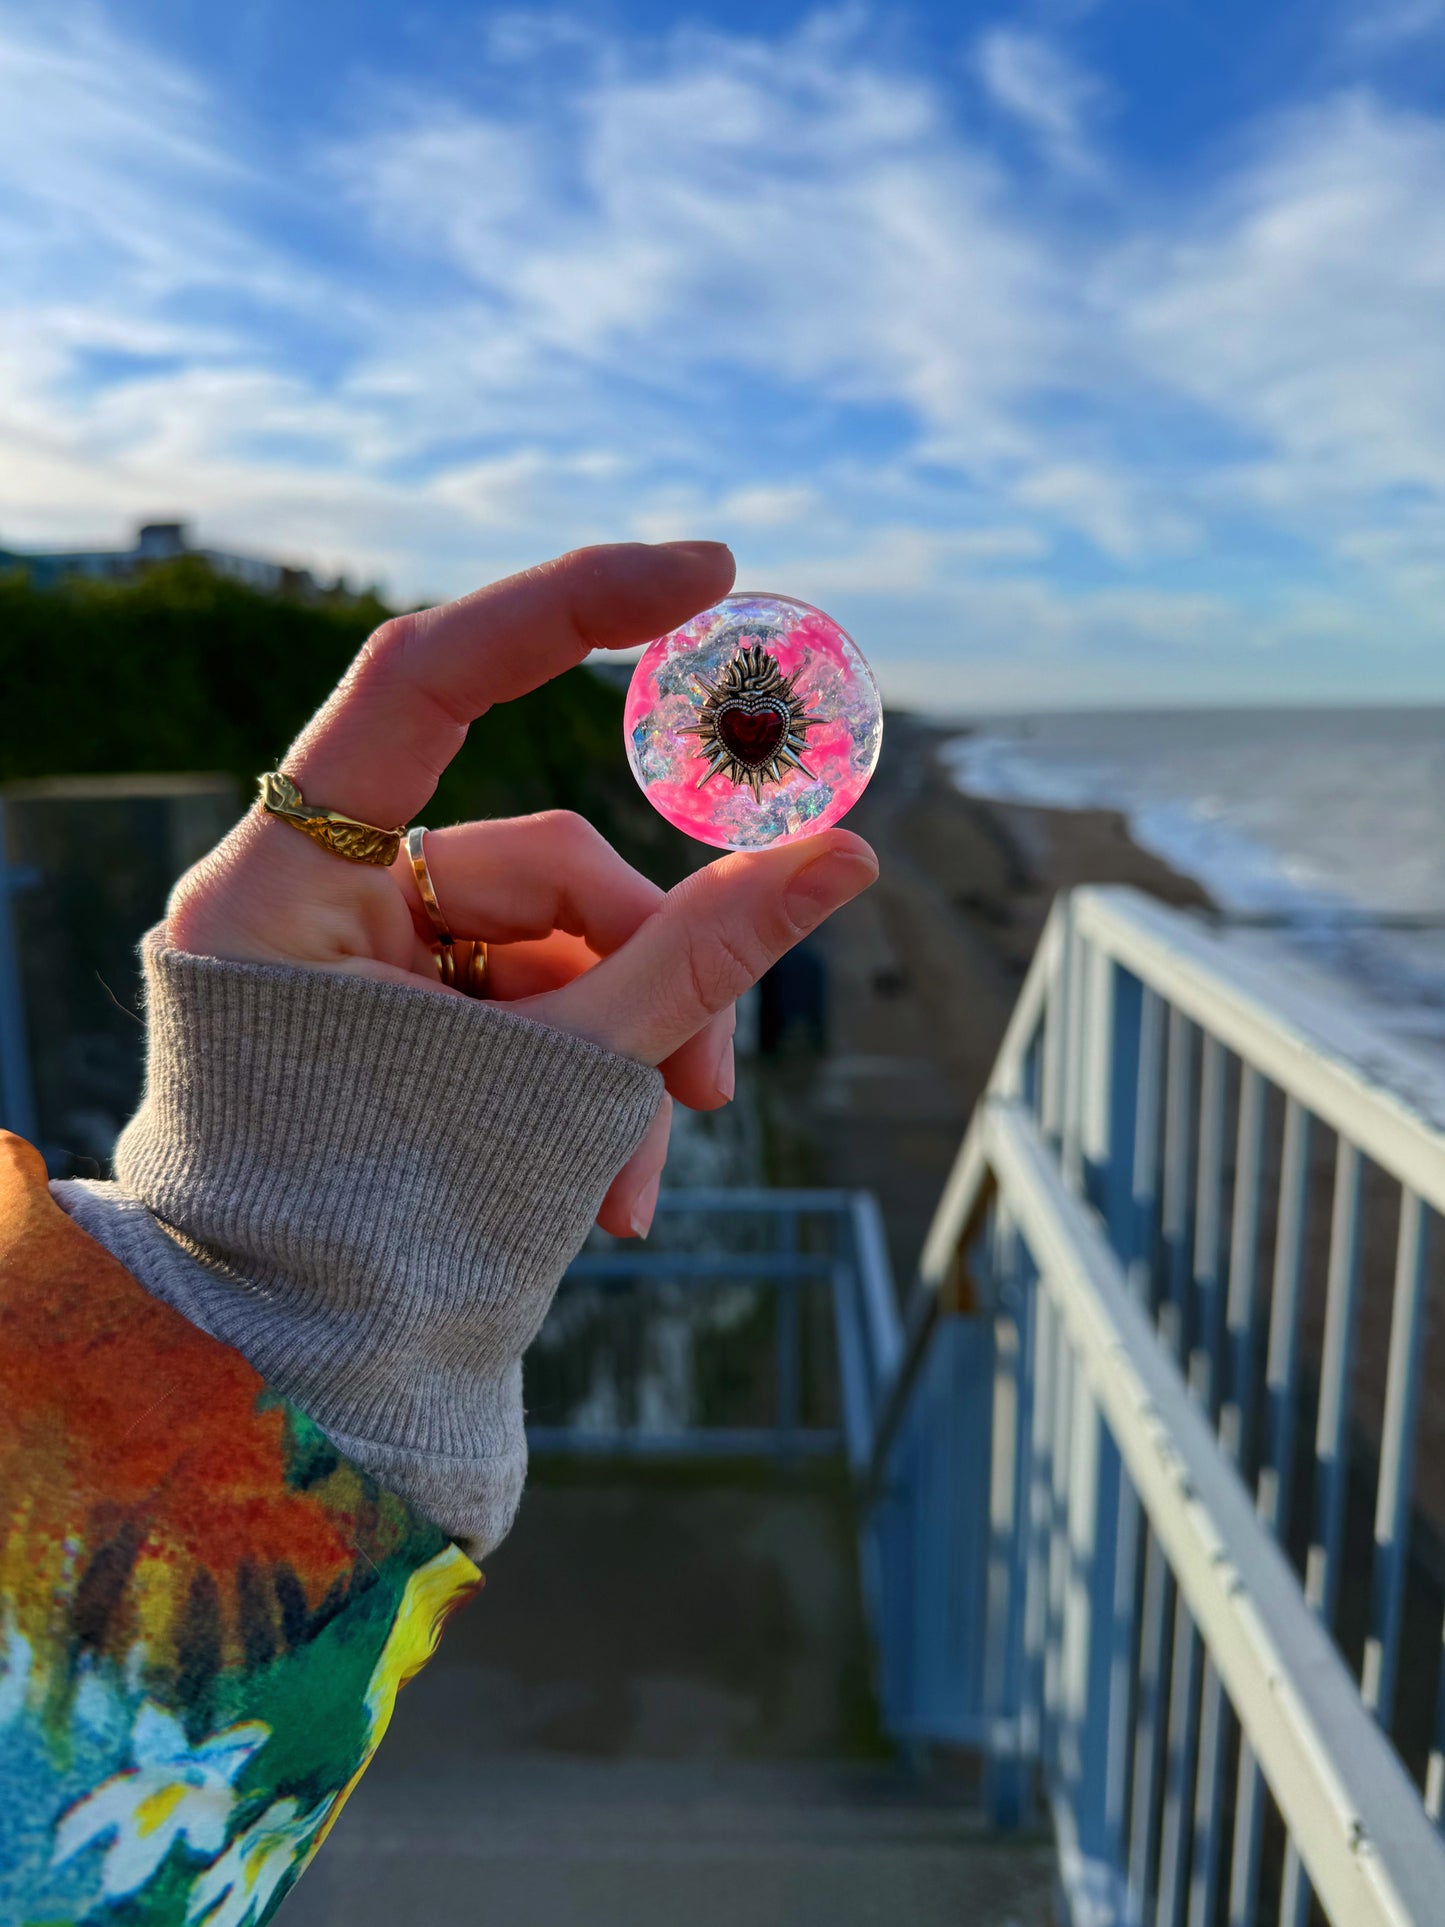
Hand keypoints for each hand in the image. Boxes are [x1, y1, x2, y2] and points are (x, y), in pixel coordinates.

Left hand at [165, 541, 878, 1236]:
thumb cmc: (376, 1237)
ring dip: (624, 1057)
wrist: (296, 1381)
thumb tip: (845, 854)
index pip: (424, 678)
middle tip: (710, 1082)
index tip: (704, 574)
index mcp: (283, 886)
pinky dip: (586, 1083)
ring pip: (553, 953)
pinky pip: (531, 1012)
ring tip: (637, 1184)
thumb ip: (695, 964)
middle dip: (644, 979)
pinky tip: (610, 1189)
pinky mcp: (407, 1021)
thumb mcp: (549, 1086)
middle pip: (537, 865)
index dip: (565, 608)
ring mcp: (362, 964)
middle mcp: (316, 902)